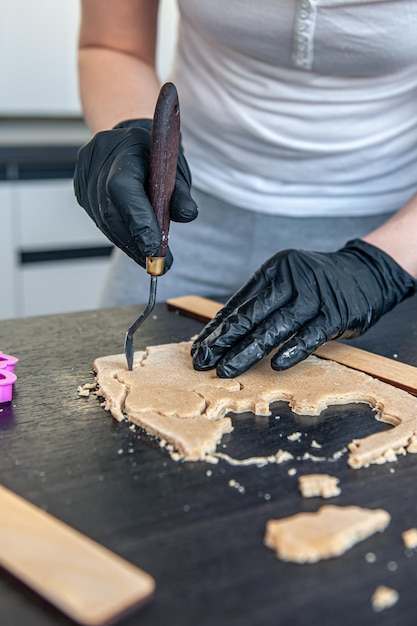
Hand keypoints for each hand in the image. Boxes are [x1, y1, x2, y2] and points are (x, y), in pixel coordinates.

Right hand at [73, 119, 197, 268]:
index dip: (139, 224)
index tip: (156, 250)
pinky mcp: (81, 193)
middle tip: (157, 264)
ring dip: (129, 245)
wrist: (128, 139)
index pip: (123, 191)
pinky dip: (120, 236)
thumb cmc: (153, 152)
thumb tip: (188, 215)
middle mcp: (96, 163)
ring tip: (149, 261)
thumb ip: (180, 192)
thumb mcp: (174, 167)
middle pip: (112, 213)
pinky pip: (100, 221)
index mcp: (121, 149)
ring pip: (104, 222)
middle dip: (136, 243)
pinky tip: (135, 245)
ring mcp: (84, 178)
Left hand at [192, 239, 415, 376]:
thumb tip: (222, 329)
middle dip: (224, 341)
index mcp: (276, 270)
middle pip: (252, 315)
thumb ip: (260, 301)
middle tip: (203, 361)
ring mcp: (316, 297)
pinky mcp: (337, 315)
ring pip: (275, 328)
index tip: (200, 347)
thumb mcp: (288, 280)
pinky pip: (310, 336)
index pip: (239, 302)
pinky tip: (275, 365)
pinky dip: (292, 350)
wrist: (367, 272)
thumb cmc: (318, 282)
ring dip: (247, 351)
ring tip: (226, 369)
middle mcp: (293, 280)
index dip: (217, 327)